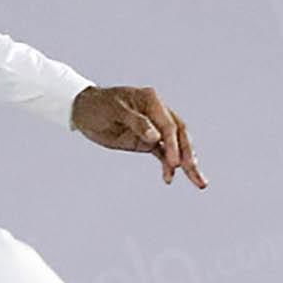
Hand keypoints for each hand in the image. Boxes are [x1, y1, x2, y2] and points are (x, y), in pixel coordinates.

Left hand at [70, 85, 206, 188]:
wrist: (83, 110)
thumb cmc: (97, 106)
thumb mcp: (114, 112)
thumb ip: (136, 123)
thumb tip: (156, 138)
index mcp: (152, 100)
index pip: (169, 124)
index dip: (173, 144)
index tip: (174, 162)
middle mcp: (158, 113)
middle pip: (180, 135)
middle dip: (189, 155)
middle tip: (193, 171)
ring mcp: (155, 128)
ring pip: (176, 146)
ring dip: (187, 164)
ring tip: (200, 182)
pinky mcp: (148, 141)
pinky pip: (162, 154)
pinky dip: (168, 166)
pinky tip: (170, 178)